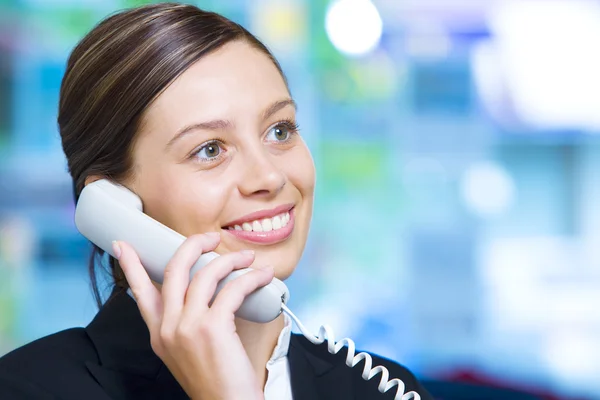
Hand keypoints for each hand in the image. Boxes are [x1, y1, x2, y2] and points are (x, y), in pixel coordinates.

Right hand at [113, 232, 273, 399]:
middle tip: (210, 237)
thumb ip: (184, 323)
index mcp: (159, 334)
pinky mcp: (212, 327)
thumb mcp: (186, 352)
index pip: (139, 292)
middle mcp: (168, 328)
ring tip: (246, 258)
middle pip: (173, 270)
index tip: (123, 245)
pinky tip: (261, 275)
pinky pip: (233, 288)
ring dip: (230, 259)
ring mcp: (187, 327)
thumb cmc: (215, 380)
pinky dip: (251, 277)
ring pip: (205, 274)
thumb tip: (203, 291)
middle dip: (193, 244)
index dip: (131, 265)